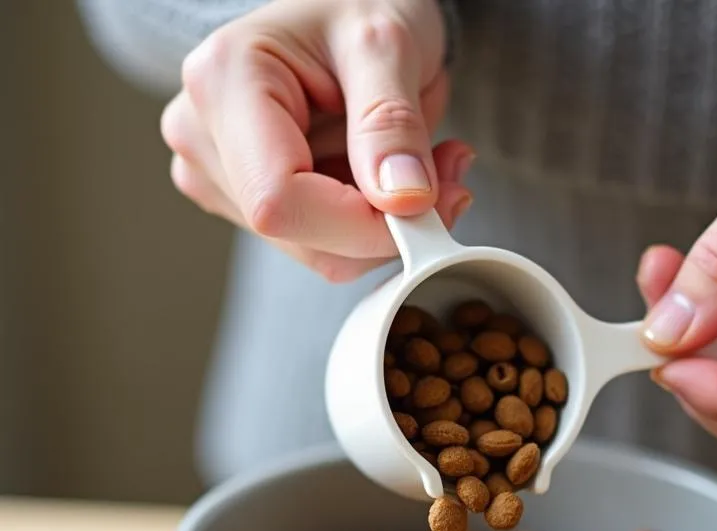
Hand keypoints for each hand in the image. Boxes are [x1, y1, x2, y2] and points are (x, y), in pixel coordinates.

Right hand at [160, 0, 472, 281]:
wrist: (344, 7)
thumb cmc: (357, 4)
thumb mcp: (387, 43)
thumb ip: (392, 122)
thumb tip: (403, 200)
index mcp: (224, 83)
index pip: (281, 202)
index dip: (360, 226)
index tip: (428, 207)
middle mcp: (204, 134)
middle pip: (300, 236)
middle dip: (383, 226)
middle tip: (444, 178)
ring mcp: (218, 173)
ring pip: (317, 252)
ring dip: (382, 226)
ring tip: (417, 165)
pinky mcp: (244, 199)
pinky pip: (321, 246)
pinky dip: (369, 227)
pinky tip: (386, 179)